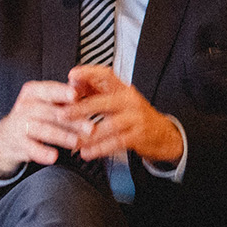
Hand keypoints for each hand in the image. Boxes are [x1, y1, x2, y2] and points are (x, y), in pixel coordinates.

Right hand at [0, 79, 85, 175]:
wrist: (9, 135)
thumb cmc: (38, 113)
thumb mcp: (48, 100)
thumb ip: (66, 94)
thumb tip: (88, 85)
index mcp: (34, 91)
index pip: (48, 89)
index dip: (62, 92)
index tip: (75, 95)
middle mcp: (25, 106)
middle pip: (50, 112)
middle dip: (71, 120)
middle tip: (90, 127)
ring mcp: (20, 125)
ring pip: (42, 129)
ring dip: (61, 136)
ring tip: (76, 142)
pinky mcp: (19, 143)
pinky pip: (31, 148)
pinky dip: (42, 152)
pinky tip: (53, 156)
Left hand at [65, 66, 182, 162]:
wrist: (163, 134)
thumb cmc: (134, 116)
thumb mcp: (117, 100)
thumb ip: (95, 92)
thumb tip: (71, 84)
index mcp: (122, 88)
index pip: (107, 75)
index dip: (89, 73)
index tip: (72, 75)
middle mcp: (130, 100)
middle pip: (104, 101)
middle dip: (82, 108)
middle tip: (63, 114)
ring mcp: (136, 118)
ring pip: (110, 125)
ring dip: (89, 134)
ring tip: (73, 141)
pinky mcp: (139, 135)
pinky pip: (117, 142)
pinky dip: (100, 149)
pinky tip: (87, 153)